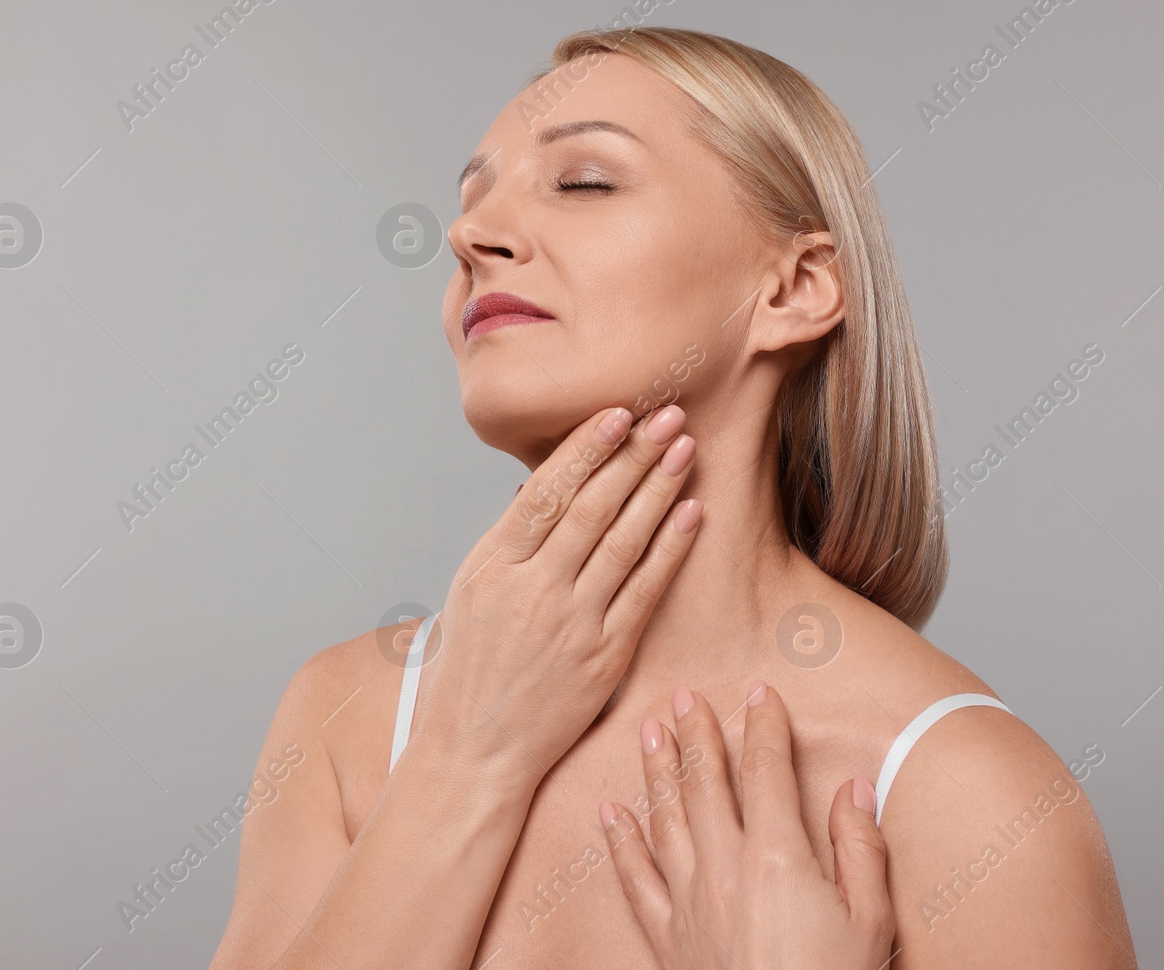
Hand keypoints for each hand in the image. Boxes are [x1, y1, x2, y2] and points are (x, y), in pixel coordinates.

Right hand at [410, 404, 701, 792]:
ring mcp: (572, 624)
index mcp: (492, 567)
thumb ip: (510, 542)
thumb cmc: (471, 670)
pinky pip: (645, 591)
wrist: (475, 751)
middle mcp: (533, 591)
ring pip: (624, 542)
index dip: (585, 449)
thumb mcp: (471, 593)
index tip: (617, 414)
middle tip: (668, 415)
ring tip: (683, 448)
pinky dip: (671, 549)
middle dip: (634, 456)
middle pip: (592, 508)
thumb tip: (543, 488)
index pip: (545, 492)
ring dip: (658, 489)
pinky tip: (692, 513)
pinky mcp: (605, 657)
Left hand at [600, 682, 895, 968]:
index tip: (759, 694)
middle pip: (705, 783)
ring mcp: (688, 901)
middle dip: (695, 734)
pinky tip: (610, 813)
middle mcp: (725, 868)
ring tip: (649, 731)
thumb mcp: (871, 920)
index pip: (766, 772)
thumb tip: (853, 788)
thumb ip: (859, 848)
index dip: (763, 727)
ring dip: (656, 770)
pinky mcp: (666, 935)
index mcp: (779, 858)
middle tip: (683, 696)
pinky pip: (634, 878)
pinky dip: (620, 841)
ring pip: (665, 818)